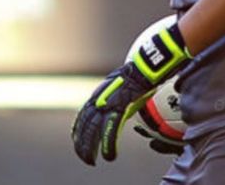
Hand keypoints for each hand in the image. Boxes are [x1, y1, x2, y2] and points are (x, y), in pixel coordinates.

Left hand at [72, 22, 190, 165]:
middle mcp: (99, 98)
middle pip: (84, 124)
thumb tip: (124, 99)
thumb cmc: (140, 72)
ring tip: (92, 160)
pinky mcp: (119, 108)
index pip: (83, 115)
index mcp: (99, 93)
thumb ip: (119, 95)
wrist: (147, 65)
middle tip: (84, 156)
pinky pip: (111, 130)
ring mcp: (108, 103)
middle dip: (82, 143)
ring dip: (91, 147)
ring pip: (93, 130)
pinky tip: (110, 156)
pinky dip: (109, 144)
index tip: (76, 140)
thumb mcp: (123, 84)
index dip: (78, 129)